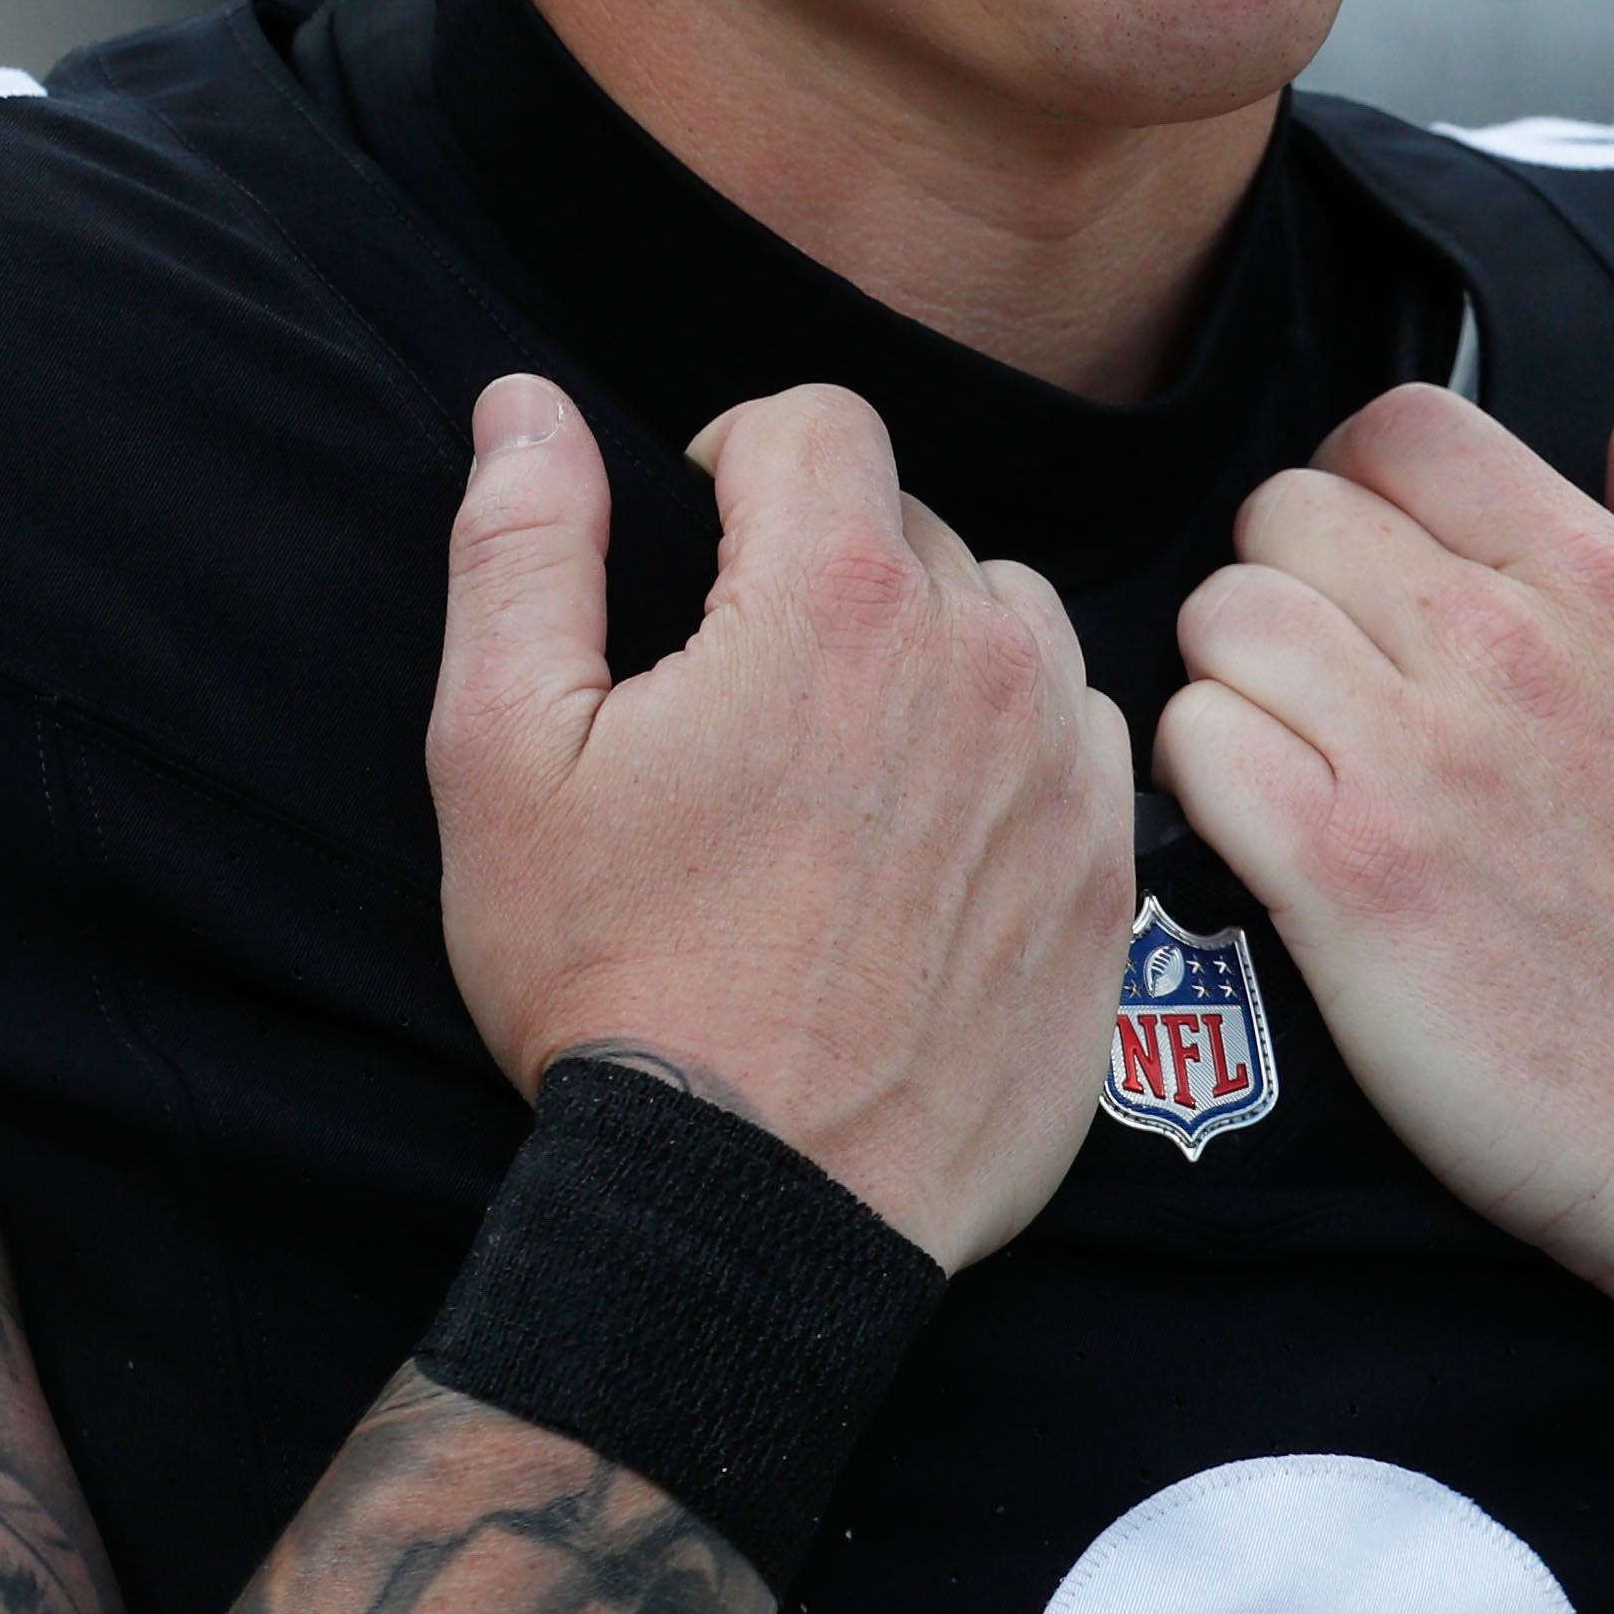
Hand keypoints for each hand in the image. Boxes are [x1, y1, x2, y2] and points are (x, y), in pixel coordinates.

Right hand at [430, 374, 1134, 1267]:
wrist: (746, 1208)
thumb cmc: (609, 979)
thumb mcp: (502, 753)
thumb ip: (524, 547)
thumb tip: (525, 405)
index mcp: (836, 598)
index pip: (820, 423)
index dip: (744, 457)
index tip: (708, 531)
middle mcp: (982, 657)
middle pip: (916, 525)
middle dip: (829, 569)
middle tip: (750, 689)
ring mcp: (1065, 769)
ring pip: (1011, 625)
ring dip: (936, 653)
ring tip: (845, 760)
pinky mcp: (1110, 877)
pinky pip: (1079, 747)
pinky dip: (1012, 759)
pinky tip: (927, 843)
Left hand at [1154, 385, 1613, 1302]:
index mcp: (1610, 591)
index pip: (1406, 428)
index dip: (1364, 480)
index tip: (1373, 561)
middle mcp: (1503, 651)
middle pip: (1289, 512)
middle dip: (1292, 578)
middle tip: (1329, 675)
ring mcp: (1416, 763)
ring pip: (1223, 616)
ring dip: (1237, 678)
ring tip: (1293, 755)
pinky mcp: (1344, 884)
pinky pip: (1192, 749)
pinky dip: (1203, 778)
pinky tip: (1266, 832)